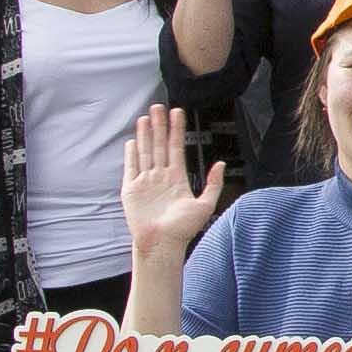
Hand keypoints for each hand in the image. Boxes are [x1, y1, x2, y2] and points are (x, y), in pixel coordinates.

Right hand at [122, 102, 225, 265]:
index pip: (176, 148)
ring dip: (145, 135)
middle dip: (159, 126)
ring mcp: (145, 182)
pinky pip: (131, 167)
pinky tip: (132, 140)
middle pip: (159, 145)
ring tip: (145, 117)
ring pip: (145, 152)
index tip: (177, 113)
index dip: (176, 130)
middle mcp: (161, 177)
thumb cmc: (183, 229)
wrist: (162, 244)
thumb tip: (221, 164)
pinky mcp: (131, 190)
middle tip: (158, 107)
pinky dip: (131, 154)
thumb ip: (213, 184)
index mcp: (177, 179)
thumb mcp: (205, 205)